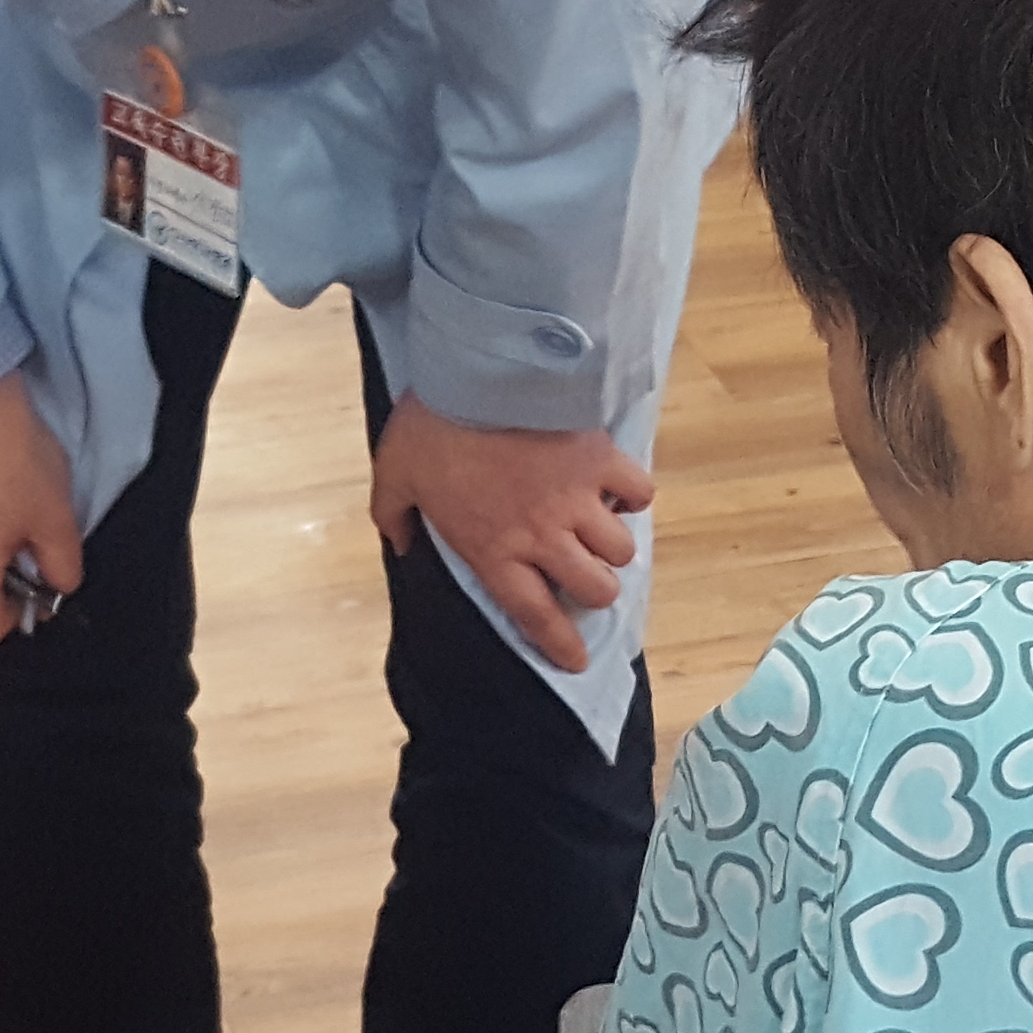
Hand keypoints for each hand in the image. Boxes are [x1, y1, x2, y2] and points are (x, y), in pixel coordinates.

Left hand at [370, 397, 646, 672]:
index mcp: (494, 549)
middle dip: (596, 590)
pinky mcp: (601, 461)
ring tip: (601, 530)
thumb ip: (393, 516)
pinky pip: (639, 492)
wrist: (477, 372)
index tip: (577, 660)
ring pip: (621, 550)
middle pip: (595, 589)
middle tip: (586, 573)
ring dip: (613, 546)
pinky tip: (619, 489)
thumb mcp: (393, 476)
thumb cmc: (431, 427)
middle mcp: (543, 536)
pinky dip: (634, 495)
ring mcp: (577, 501)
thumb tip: (398, 543)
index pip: (536, 615)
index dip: (561, 644)